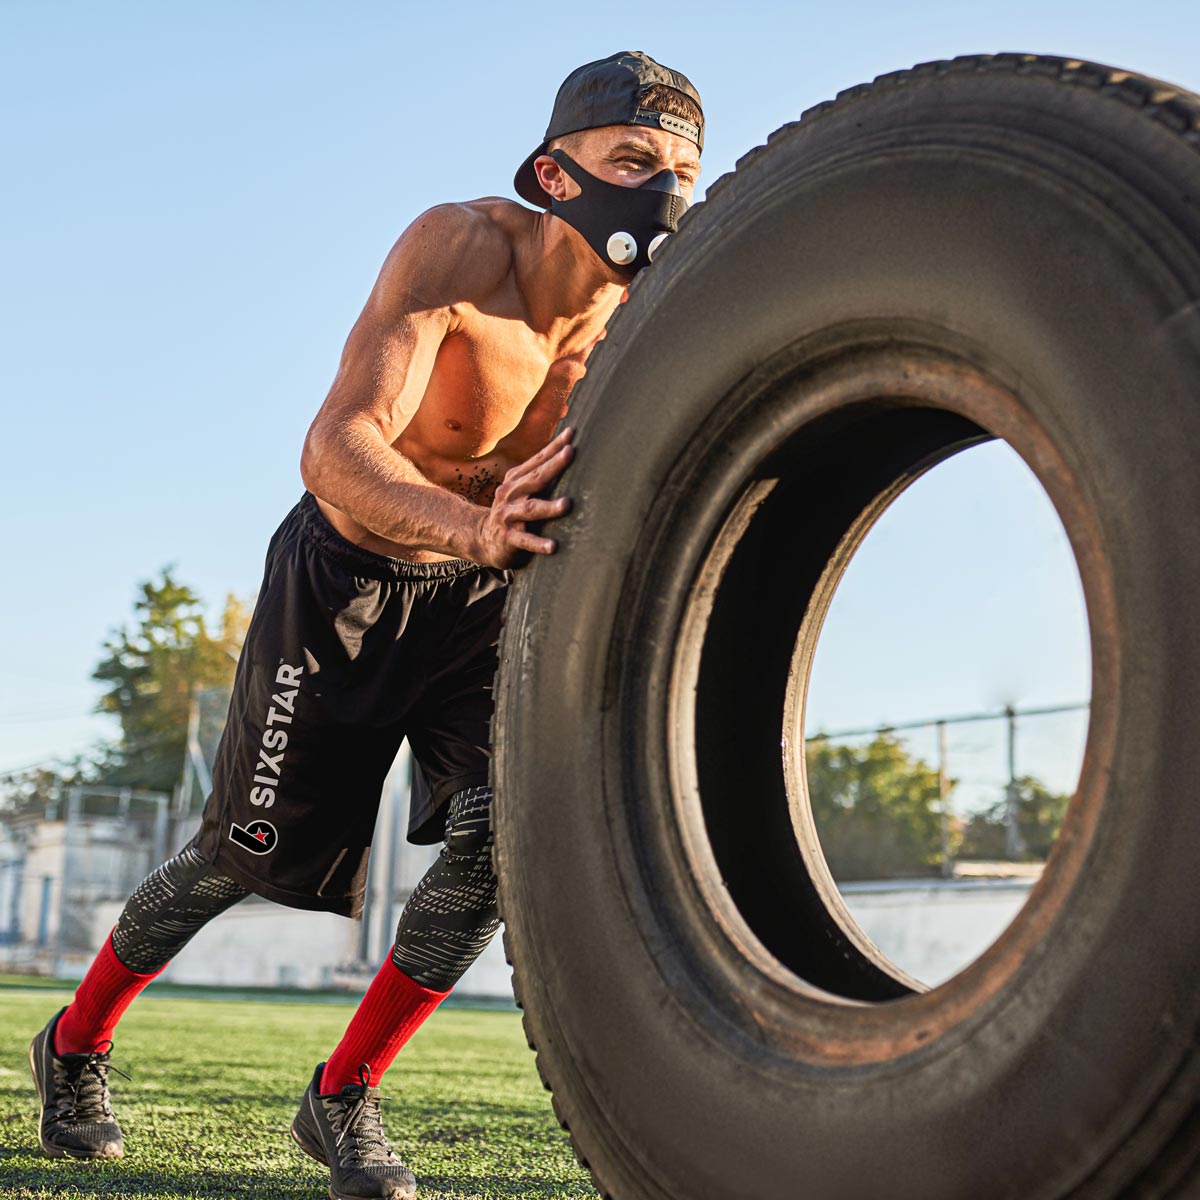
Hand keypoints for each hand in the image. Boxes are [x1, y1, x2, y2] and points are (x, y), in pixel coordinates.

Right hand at [472, 427, 574, 567]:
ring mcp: (508, 516)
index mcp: (516, 480)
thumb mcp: (521, 490)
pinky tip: (553, 547)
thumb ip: (540, 475)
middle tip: (571, 452)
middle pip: (535, 478)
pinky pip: (525, 541)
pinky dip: (538, 544)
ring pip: (530, 509)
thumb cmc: (512, 511)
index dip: (554, 446)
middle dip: (553, 465)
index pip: (537, 460)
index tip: (571, 433)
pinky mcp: (508, 538)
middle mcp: (510, 494)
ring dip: (549, 507)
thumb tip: (568, 451)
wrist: (482, 538)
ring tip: (567, 504)